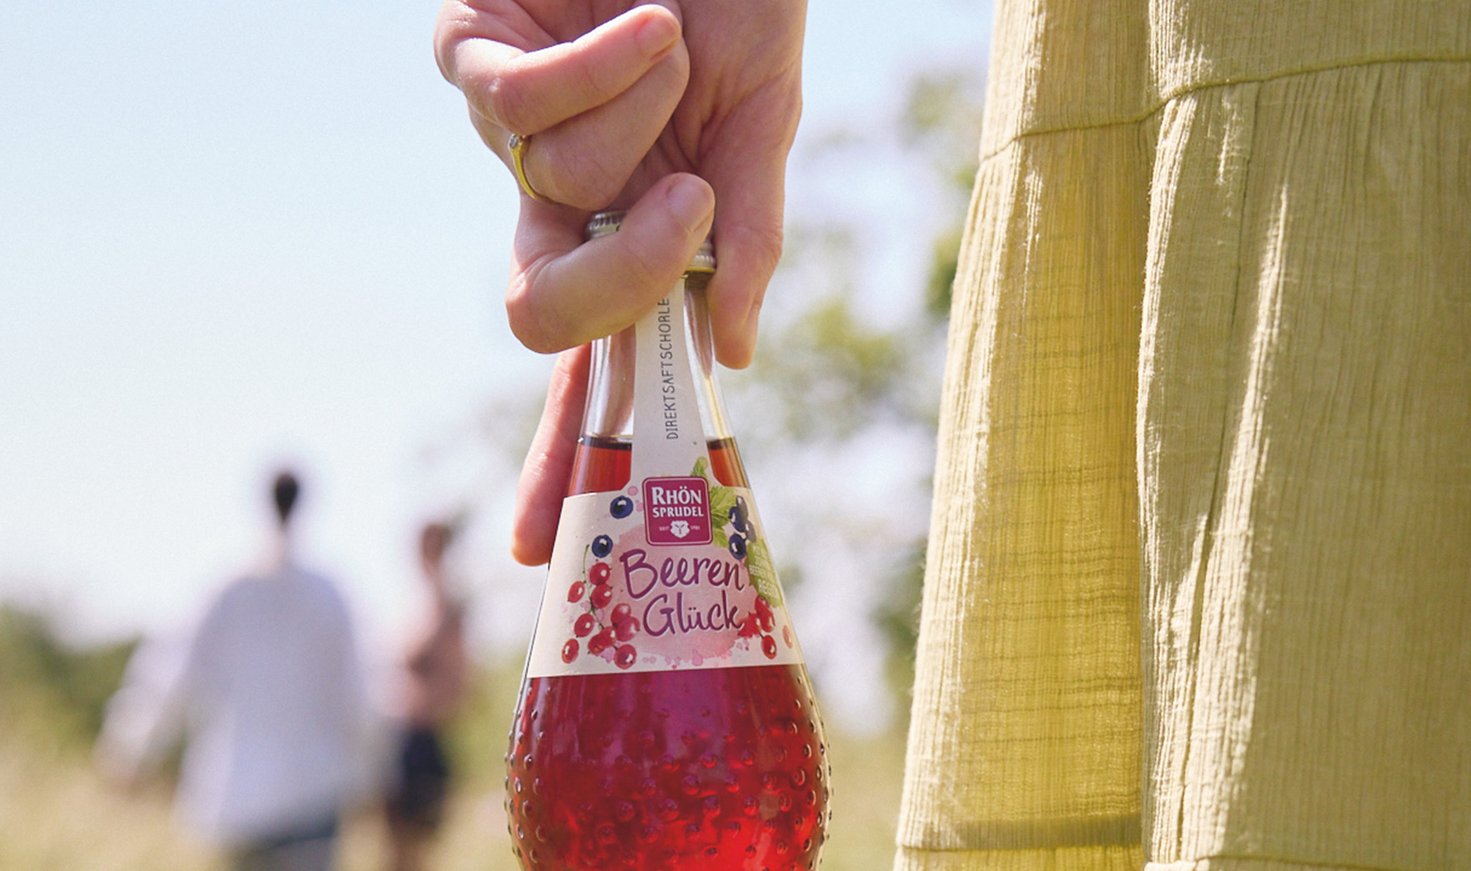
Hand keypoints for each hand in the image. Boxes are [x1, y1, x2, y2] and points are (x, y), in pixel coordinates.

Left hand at [434, 0, 805, 563]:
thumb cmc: (742, 8)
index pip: (590, 368)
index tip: (549, 553)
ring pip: (554, 185)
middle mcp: (557, 200)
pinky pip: (520, 107)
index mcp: (631, 234)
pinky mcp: (468, 50)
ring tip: (670, 41)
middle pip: (538, 312)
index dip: (560, 459)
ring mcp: (506, 132)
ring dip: (647, 112)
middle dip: (618, 274)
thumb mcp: (764, 135)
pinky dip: (607, 62)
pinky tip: (647, 19)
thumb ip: (748, 239)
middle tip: (689, 204)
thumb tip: (732, 353)